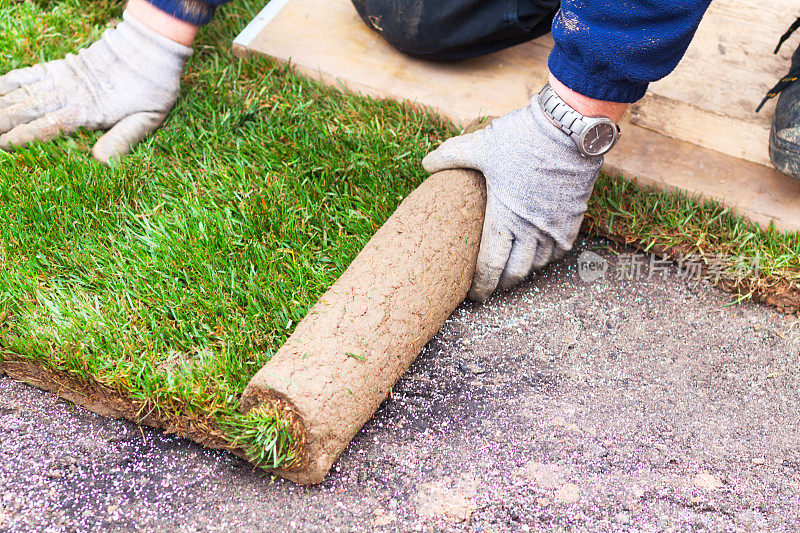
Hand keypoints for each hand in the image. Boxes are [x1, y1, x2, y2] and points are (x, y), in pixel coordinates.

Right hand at [0, 10, 191, 162]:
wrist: (150, 47)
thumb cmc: (154, 87)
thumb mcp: (148, 118)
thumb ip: (124, 139)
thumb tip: (103, 162)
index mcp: (88, 111)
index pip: (46, 127)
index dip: (22, 138)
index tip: (2, 146)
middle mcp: (69, 94)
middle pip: (26, 111)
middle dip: (2, 124)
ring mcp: (62, 78)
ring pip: (22, 93)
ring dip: (1, 106)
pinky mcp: (60, 67)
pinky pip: (27, 74)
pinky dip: (7, 83)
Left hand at [422, 94, 602, 301]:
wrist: (569, 127)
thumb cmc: (521, 138)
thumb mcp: (479, 145)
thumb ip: (449, 156)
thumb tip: (425, 164)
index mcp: (503, 217)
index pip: (490, 267)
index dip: (481, 286)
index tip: (474, 295)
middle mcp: (531, 229)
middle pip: (514, 273)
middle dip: (500, 284)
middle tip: (489, 286)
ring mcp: (555, 226)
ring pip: (538, 265)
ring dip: (523, 271)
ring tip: (510, 270)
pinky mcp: (573, 218)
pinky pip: (559, 251)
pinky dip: (546, 258)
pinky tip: (537, 253)